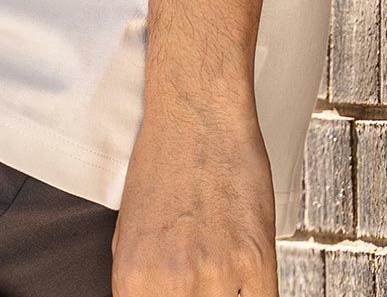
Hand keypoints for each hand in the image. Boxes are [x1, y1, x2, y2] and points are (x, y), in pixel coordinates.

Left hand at [111, 101, 277, 296]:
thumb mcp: (129, 230)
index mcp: (133, 278)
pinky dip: (254, 295)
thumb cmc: (163, 158)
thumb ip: (143, 283)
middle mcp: (171, 281)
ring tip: (222, 270)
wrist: (196, 109)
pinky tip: (248, 279)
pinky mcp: (256, 258)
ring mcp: (215, 271)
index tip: (178, 295)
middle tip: (202, 279)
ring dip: (225, 293)